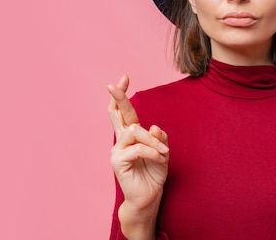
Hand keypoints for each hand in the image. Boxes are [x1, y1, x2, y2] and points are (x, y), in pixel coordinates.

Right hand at [107, 75, 168, 214]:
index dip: (123, 96)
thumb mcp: (163, 152)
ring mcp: (117, 150)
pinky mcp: (117, 161)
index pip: (125, 112)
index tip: (124, 78)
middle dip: (117, 97)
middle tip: (113, 84)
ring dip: (152, 140)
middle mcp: (122, 140)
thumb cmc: (154, 175)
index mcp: (132, 136)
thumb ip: (159, 138)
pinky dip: (151, 151)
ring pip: (135, 131)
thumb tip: (153, 126)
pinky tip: (159, 157)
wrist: (149, 198)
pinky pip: (137, 148)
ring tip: (163, 152)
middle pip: (117, 114)